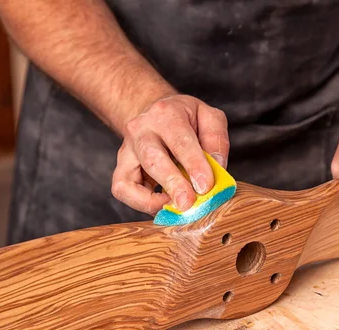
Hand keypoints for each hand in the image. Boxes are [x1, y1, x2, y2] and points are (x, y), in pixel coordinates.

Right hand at [111, 94, 228, 214]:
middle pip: (152, 160)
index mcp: (166, 114)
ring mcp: (127, 151)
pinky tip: (162, 203)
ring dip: (151, 201)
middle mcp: (141, 130)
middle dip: (171, 184)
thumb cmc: (184, 118)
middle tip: (188, 203)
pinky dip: (141, 203)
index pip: (180, 141)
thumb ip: (216, 138)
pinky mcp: (120, 169)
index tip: (205, 186)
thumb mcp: (207, 116)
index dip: (194, 165)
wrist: (155, 115)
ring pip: (129, 180)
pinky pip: (123, 191)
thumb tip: (217, 167)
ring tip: (174, 206)